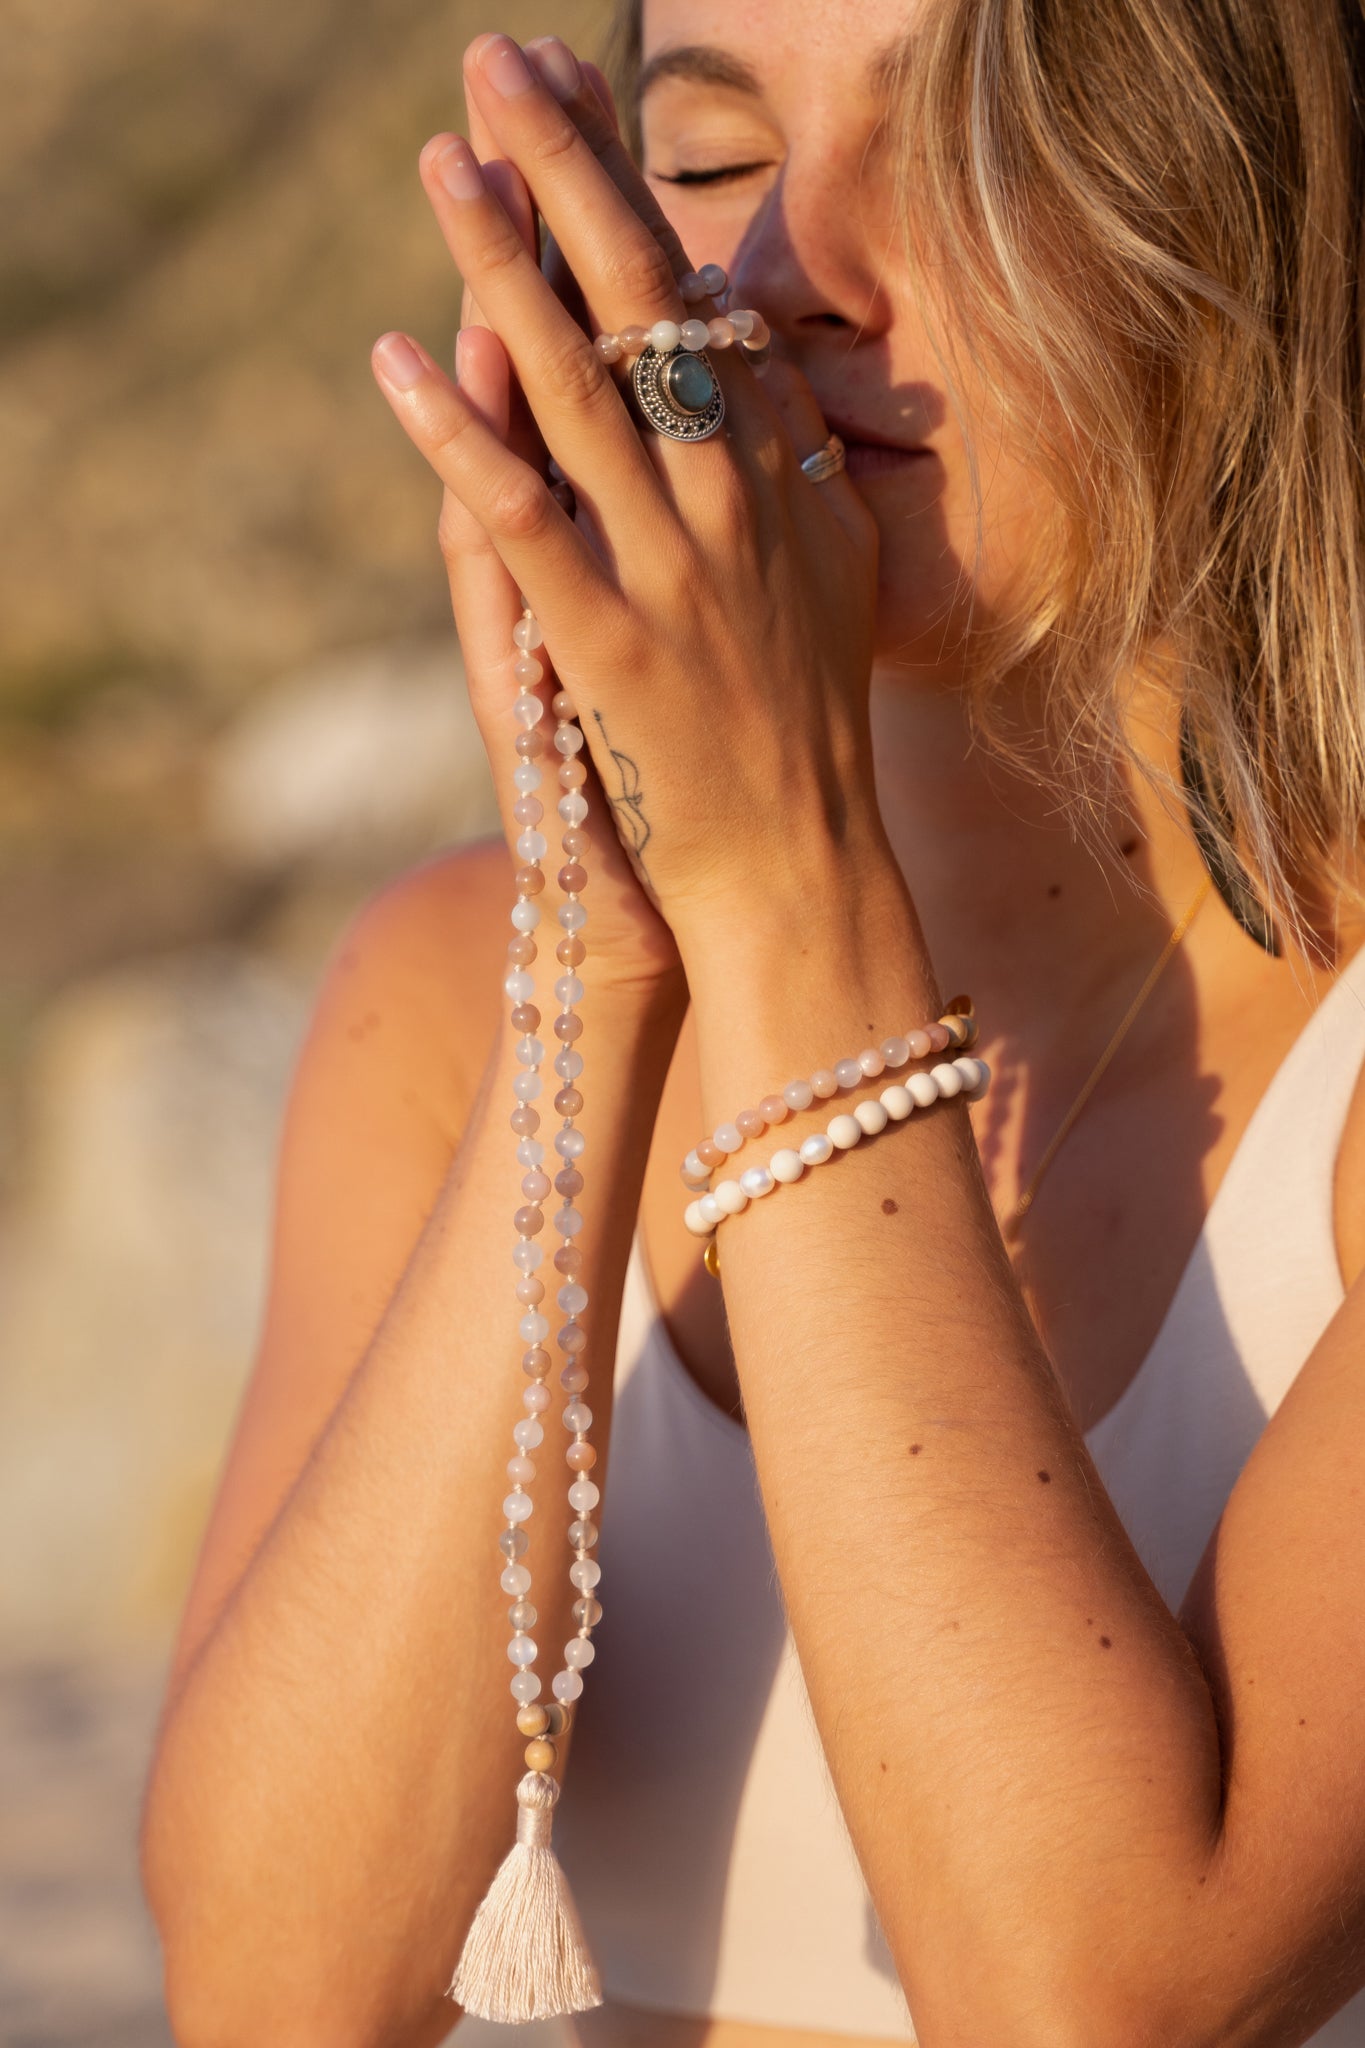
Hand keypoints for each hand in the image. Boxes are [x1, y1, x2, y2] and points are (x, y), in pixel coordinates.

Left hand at [372, 32, 883, 970]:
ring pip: (577, 390)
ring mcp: (670, 571)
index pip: (697, 304)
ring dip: (504, 266)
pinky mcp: (608, 644)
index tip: (578, 93)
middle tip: (499, 66)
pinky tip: (397, 359)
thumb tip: (764, 359)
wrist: (797, 866)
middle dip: (569, 174)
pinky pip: (521, 520)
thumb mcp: (839, 571)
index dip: (632, 191)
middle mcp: (729, 503)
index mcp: (777, 479)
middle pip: (643, 307)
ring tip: (444, 162)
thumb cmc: (809, 726)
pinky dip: (459, 435)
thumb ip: (802, 460)